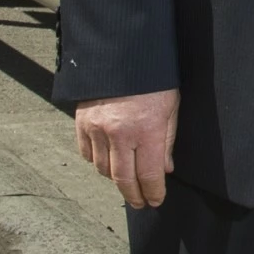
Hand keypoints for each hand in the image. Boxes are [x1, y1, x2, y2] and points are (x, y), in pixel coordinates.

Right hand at [75, 88, 180, 208]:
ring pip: (103, 169)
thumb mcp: (171, 106)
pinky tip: (107, 162)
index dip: (153, 192)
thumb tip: (165, 169)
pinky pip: (87, 153)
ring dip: (115, 179)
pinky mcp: (82, 122)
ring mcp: (97, 128)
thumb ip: (168, 139)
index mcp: (146, 130)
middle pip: (123, 179)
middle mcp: (119, 133)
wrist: (121, 51)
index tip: (156, 200)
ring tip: (126, 183)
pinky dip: (97, 161)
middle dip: (133, 195)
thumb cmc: (152, 77)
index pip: (149, 175)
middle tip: (140, 203)